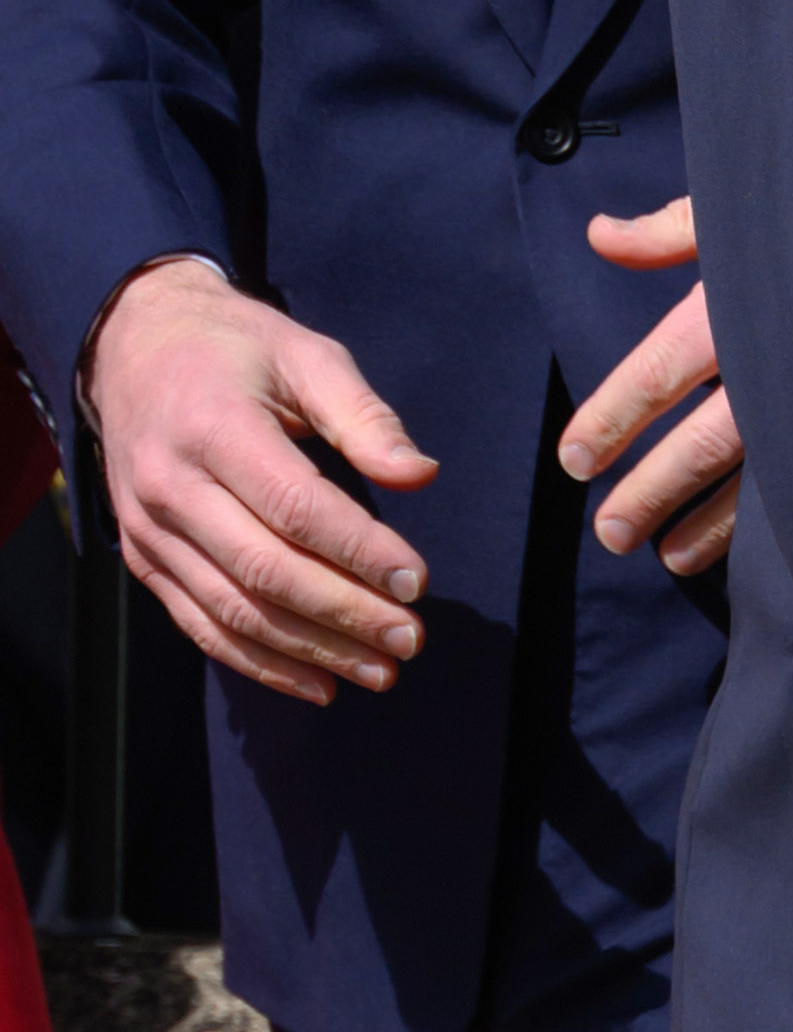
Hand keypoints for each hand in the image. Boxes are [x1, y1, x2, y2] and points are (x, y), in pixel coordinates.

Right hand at [81, 255, 435, 703]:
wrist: (132, 347)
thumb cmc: (236, 351)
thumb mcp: (305, 355)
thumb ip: (363, 415)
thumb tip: (420, 475)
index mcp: (212, 427)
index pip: (294, 507)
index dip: (358, 550)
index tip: (416, 581)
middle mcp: (170, 486)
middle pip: (265, 570)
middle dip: (345, 613)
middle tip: (411, 639)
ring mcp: (149, 529)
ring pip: (234, 609)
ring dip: (312, 650)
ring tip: (381, 672)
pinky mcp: (143, 558)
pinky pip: (201, 625)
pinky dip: (260, 663)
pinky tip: (319, 684)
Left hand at [558, 197, 742, 570]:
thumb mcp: (737, 213)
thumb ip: (668, 232)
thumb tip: (599, 234)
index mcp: (728, 312)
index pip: (654, 375)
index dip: (610, 419)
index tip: (575, 459)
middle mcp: (765, 366)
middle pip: (696, 444)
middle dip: (650, 491)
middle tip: (610, 533)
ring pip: (748, 477)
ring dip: (705, 524)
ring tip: (667, 559)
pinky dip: (768, 521)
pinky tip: (745, 554)